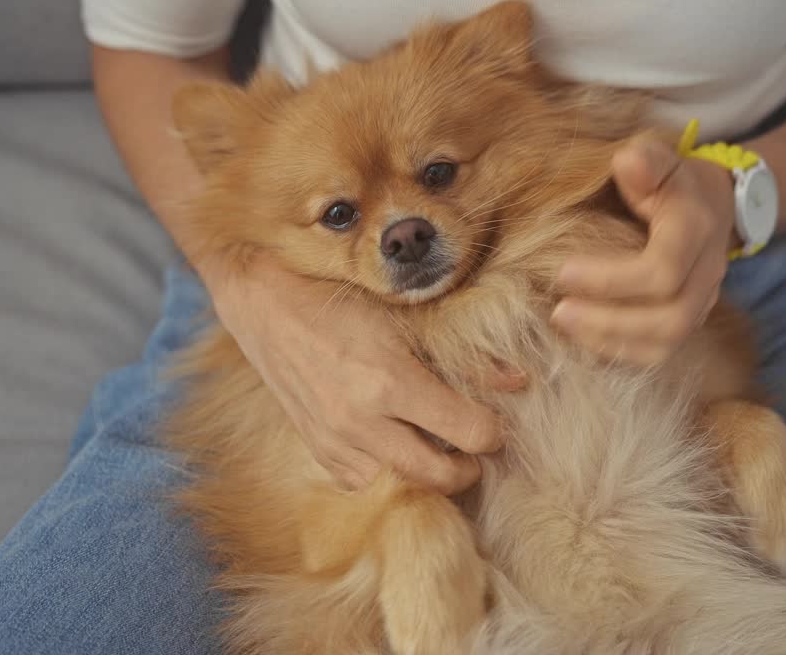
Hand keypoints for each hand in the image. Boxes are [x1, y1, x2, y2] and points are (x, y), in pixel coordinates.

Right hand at [205, 253, 503, 494]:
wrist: (266, 303)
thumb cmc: (342, 299)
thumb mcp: (410, 318)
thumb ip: (467, 357)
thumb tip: (519, 382)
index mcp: (390, 382)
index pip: (468, 432)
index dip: (493, 433)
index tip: (495, 424)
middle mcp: (360, 421)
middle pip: (439, 476)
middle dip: (469, 468)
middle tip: (477, 449)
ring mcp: (334, 441)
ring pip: (401, 486)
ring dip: (428, 474)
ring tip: (440, 450)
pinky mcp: (317, 449)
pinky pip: (363, 484)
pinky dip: (387, 475)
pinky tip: (397, 449)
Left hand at [551, 134, 734, 365]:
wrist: (713, 203)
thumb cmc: (671, 180)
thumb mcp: (660, 159)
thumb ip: (644, 160)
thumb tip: (627, 163)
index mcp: (695, 230)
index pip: (663, 270)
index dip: (611, 279)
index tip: (562, 272)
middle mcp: (706, 273)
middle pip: (670, 318)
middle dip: (610, 322)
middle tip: (558, 312)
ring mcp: (703, 301)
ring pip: (667, 343)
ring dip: (612, 342)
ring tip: (566, 326)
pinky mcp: (690, 320)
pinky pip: (661, 353)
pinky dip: (621, 353)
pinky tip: (584, 339)